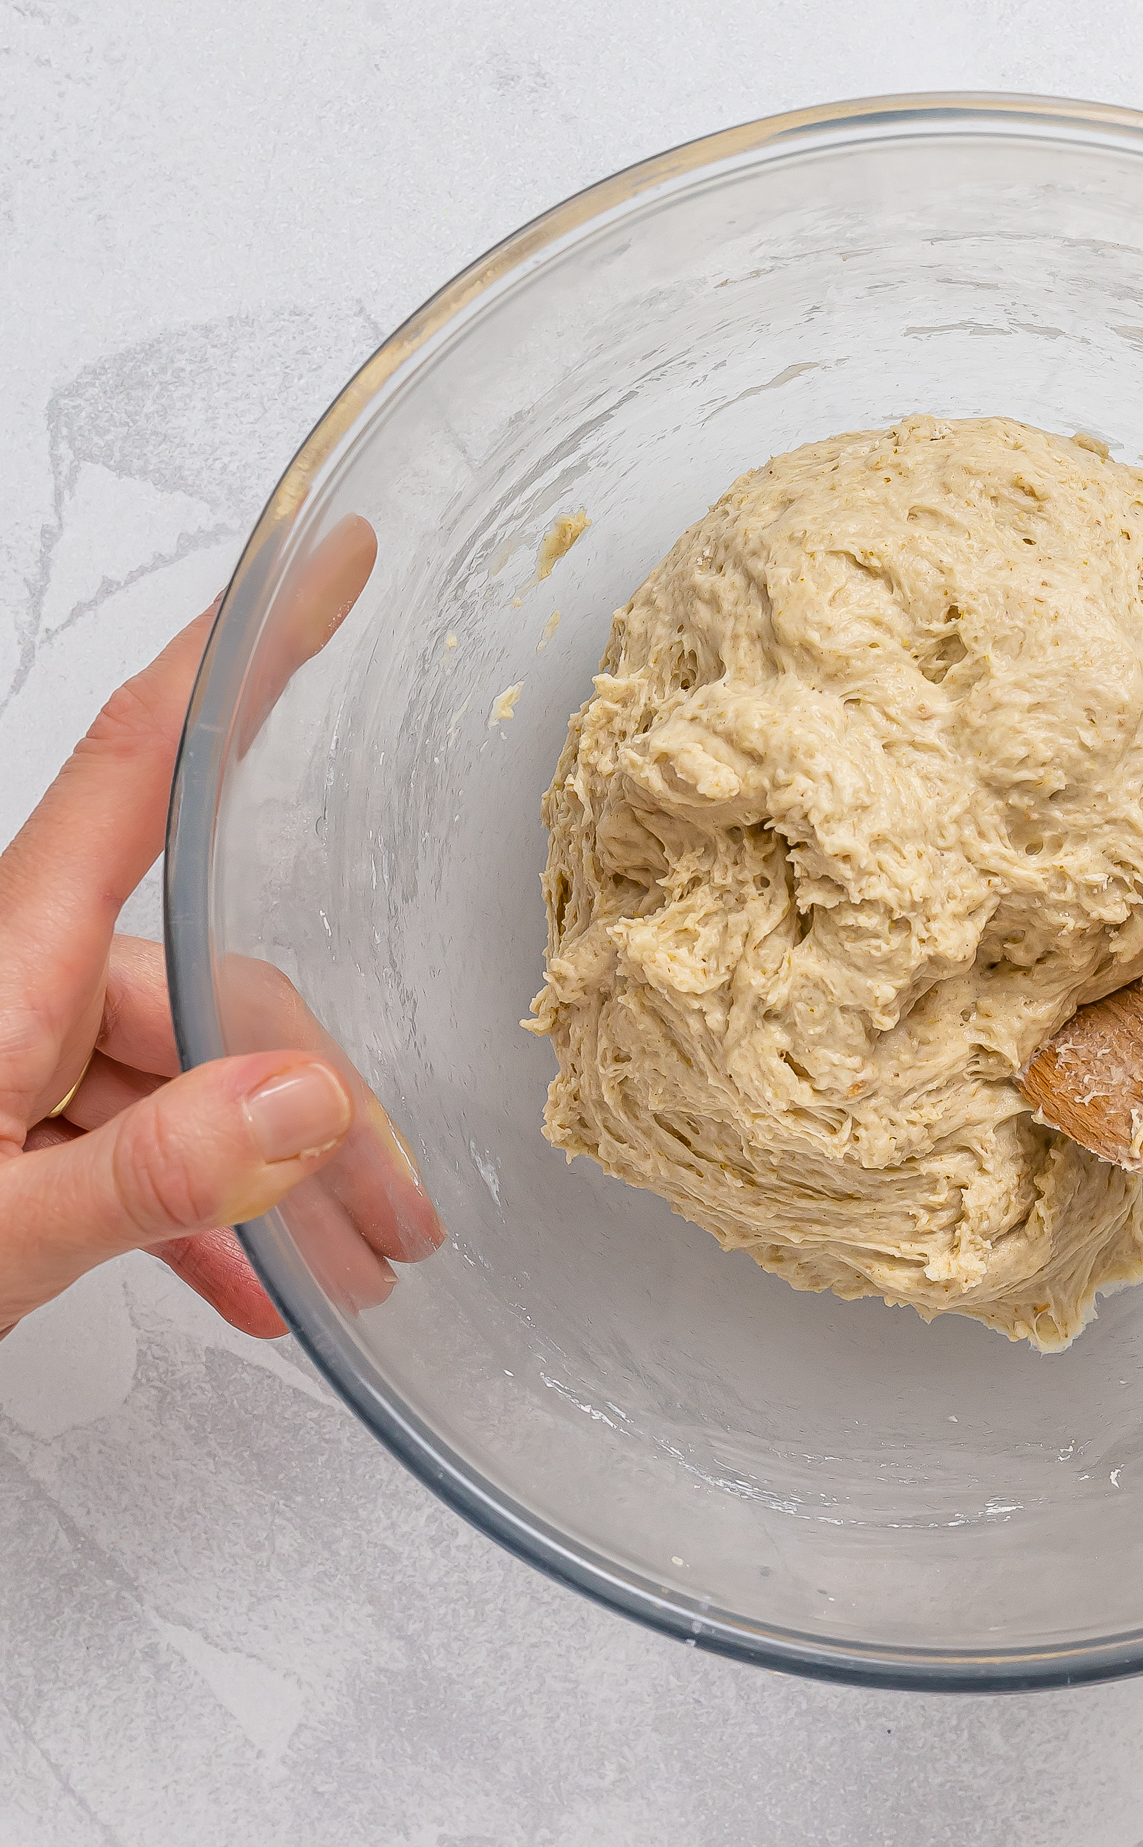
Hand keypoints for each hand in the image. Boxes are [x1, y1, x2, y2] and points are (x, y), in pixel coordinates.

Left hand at [2, 582, 439, 1337]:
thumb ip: (143, 1174)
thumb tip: (306, 1102)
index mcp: (1, 962)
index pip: (143, 761)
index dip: (242, 654)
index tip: (326, 564)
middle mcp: (12, 981)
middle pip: (211, 983)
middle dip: (323, 1110)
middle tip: (399, 1219)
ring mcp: (8, 1049)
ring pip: (186, 1076)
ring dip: (276, 1179)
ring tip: (349, 1273)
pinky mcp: (3, 1116)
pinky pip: (128, 1131)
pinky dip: (197, 1204)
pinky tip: (249, 1282)